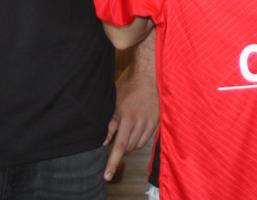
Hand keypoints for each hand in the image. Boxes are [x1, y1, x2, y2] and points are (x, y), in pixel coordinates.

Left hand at [102, 55, 159, 180]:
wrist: (148, 81)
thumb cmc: (127, 91)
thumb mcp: (113, 104)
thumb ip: (108, 124)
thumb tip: (103, 142)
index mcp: (125, 118)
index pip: (118, 146)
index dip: (112, 162)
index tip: (106, 176)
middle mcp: (137, 122)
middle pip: (126, 148)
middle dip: (118, 151)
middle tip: (114, 144)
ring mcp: (147, 124)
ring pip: (135, 146)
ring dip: (128, 146)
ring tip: (124, 135)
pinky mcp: (154, 124)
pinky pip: (144, 142)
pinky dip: (137, 143)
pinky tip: (133, 134)